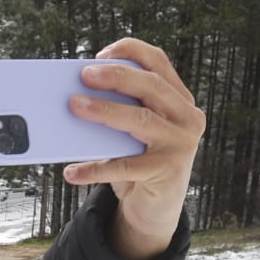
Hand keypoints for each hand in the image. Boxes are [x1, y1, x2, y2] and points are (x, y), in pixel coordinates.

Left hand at [61, 37, 206, 259]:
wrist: (156, 208)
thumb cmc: (139, 161)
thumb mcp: (131, 131)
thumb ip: (117, 111)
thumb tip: (76, 97)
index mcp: (178, 99)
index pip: (158, 62)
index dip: (130, 51)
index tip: (100, 54)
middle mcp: (187, 117)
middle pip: (151, 86)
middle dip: (117, 76)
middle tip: (84, 75)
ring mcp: (181, 144)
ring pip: (141, 120)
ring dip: (105, 111)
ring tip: (74, 107)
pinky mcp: (168, 172)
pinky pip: (126, 167)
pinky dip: (95, 168)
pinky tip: (72, 172)